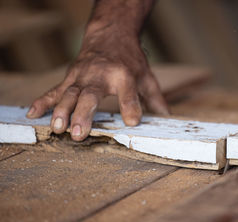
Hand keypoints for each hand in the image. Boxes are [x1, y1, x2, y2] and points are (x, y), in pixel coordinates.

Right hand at [26, 0, 166, 140]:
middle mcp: (102, 75)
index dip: (130, 107)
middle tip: (79, 134)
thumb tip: (167, 117)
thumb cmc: (130, 60)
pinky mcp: (71, 77)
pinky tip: (33, 114)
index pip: (129, 93)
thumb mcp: (146, 76)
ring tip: (57, 128)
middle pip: (91, 95)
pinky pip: (55, 90)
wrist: (110, 35)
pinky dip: (43, 101)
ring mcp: (83, 76)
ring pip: (69, 94)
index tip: (132, 122)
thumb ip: (155, 98)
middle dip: (84, 114)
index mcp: (125, 76)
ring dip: (61, 111)